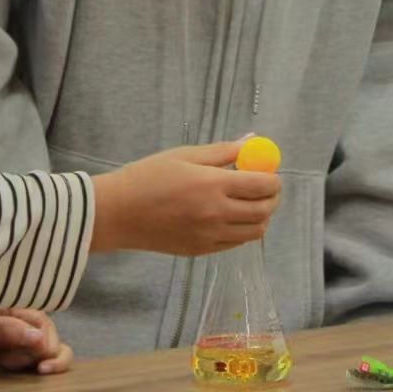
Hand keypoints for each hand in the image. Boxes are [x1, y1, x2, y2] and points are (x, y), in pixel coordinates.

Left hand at [0, 307, 72, 376]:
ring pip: (53, 353)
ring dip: (32, 363)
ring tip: (2, 362)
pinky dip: (41, 369)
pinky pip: (44, 362)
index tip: (36, 364)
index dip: (43, 347)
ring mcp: (28, 341)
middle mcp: (28, 323)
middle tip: (1, 358)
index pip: (46, 327)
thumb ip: (9, 329)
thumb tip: (40, 339)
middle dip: (31, 356)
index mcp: (20, 308)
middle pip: (51, 343)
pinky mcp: (24, 357)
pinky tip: (23, 371)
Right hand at [91, 140, 280, 255]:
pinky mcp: (202, 251)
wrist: (118, 213)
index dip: (273, 178)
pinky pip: (235, 243)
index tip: (270, 172)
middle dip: (272, 198)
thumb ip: (222, 151)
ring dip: (261, 216)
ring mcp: (210, 236)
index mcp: (213, 185)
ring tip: (249, 203)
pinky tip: (230, 217)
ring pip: (255, 232)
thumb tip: (251, 141)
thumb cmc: (148, 176)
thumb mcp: (184, 155)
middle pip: (264, 211)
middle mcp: (216, 214)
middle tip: (266, 188)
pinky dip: (242, 230)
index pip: (262, 185)